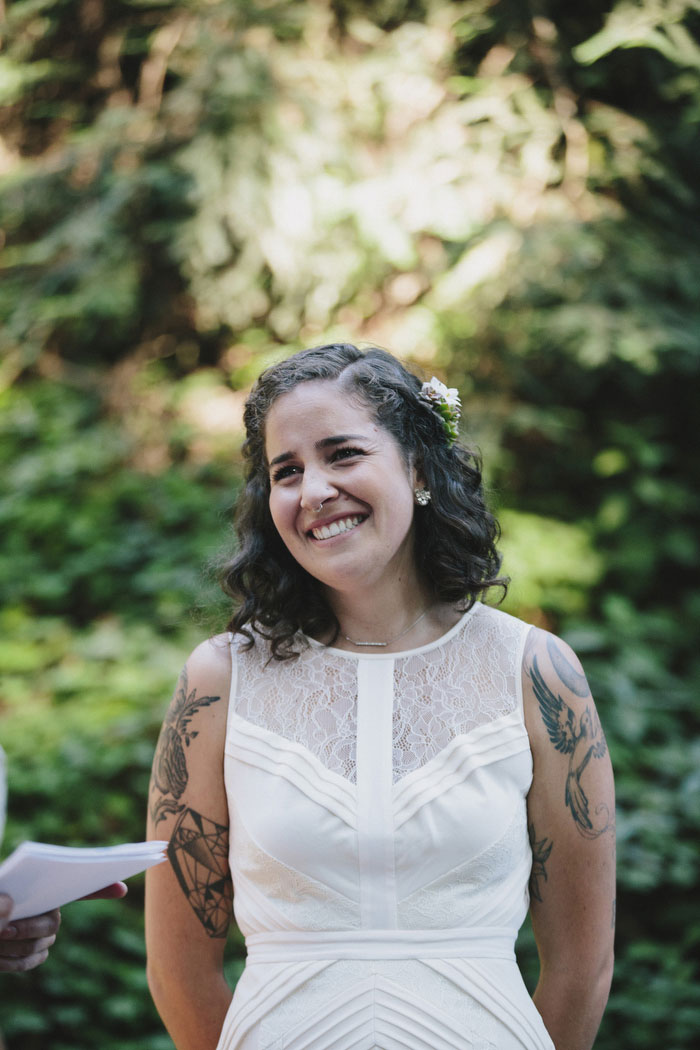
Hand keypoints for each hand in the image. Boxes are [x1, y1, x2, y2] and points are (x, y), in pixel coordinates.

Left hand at [0, 883, 127, 972]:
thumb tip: (8, 906)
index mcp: (41, 887)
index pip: (76, 887)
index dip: (101, 887)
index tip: (122, 888)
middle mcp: (46, 908)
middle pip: (53, 923)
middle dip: (29, 929)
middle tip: (3, 931)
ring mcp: (39, 933)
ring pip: (41, 945)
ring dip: (12, 947)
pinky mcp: (30, 953)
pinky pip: (31, 962)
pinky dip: (11, 962)